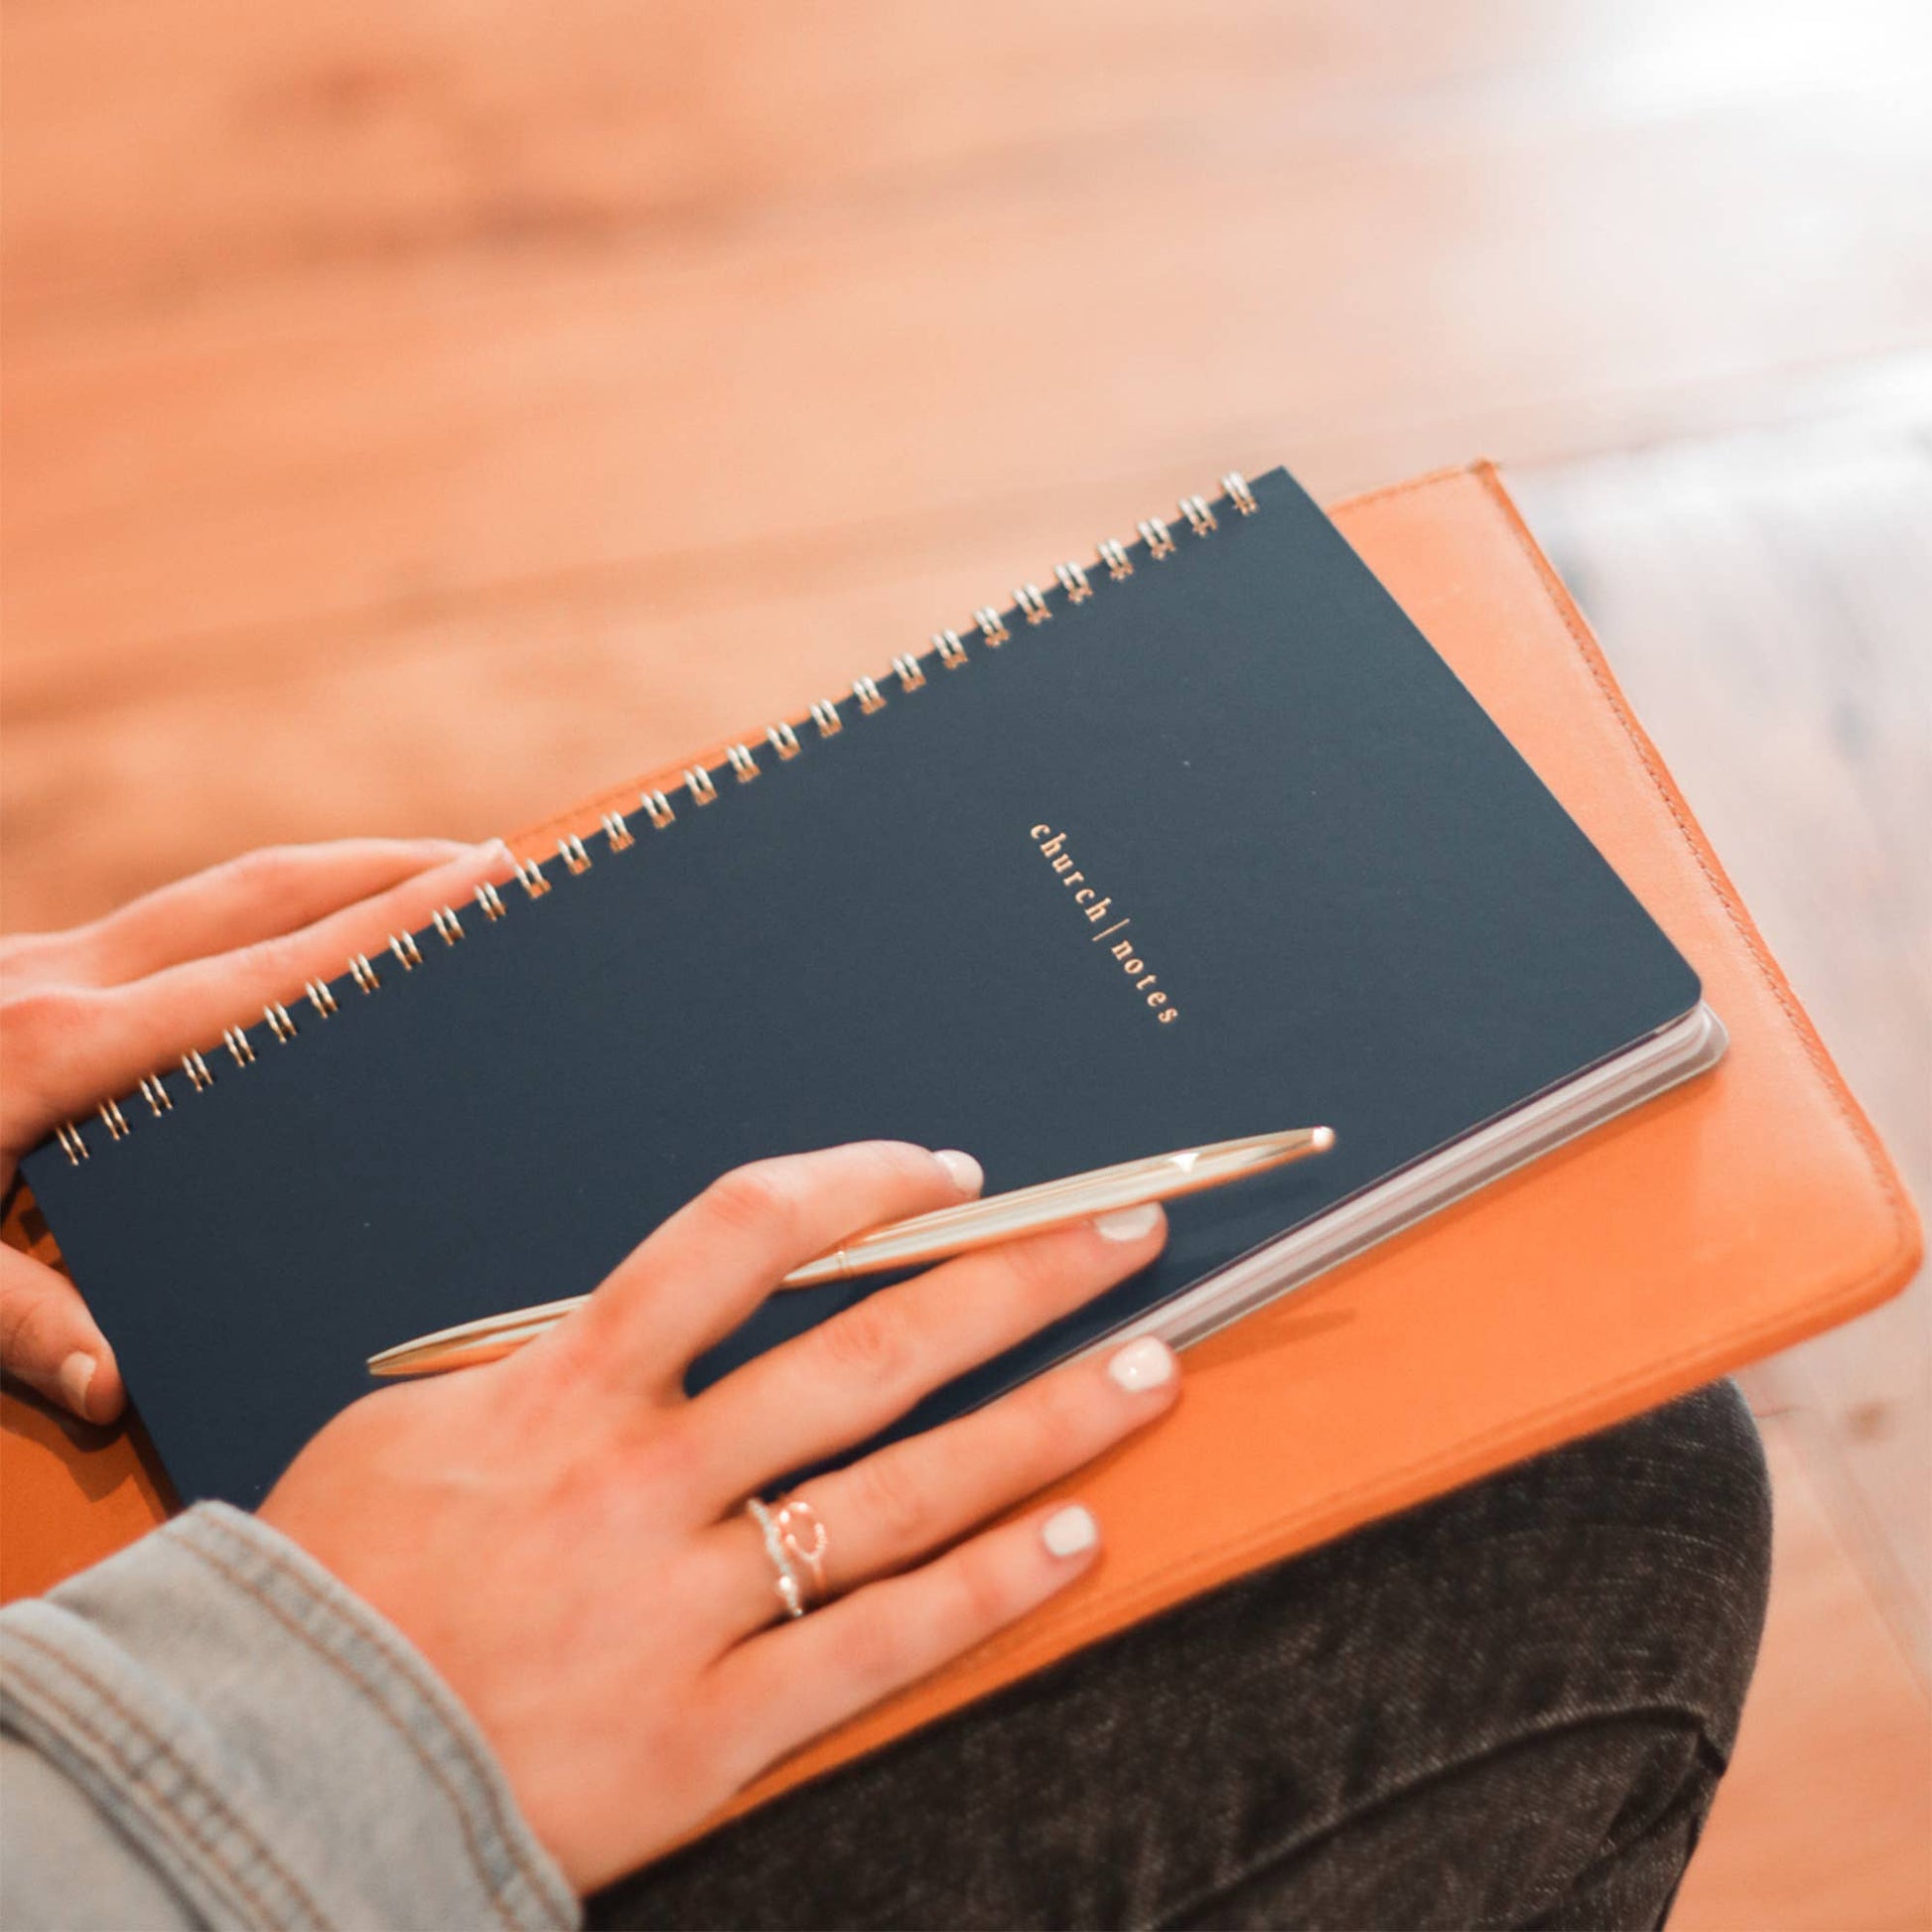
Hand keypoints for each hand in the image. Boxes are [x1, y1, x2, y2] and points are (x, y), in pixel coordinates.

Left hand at [1, 838, 512, 1420]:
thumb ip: (2, 1314)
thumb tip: (117, 1383)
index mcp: (56, 1047)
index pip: (262, 976)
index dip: (382, 933)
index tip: (479, 890)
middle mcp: (61, 979)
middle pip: (258, 893)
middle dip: (382, 871)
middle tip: (490, 869)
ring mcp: (33, 960)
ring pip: (213, 895)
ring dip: (324, 879)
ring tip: (416, 886)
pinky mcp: (10, 970)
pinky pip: (163, 928)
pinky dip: (249, 922)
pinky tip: (277, 962)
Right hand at [260, 1141, 1178, 1892]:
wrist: (271, 1776)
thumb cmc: (334, 1589)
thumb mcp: (408, 1426)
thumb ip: (543, 1365)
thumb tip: (651, 1314)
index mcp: (565, 1392)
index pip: (740, 1239)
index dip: (861, 1187)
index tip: (947, 1175)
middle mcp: (644, 1484)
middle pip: (868, 1355)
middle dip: (1012, 1282)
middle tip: (1120, 1235)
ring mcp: (685, 1607)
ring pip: (905, 1492)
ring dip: (1044, 1422)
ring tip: (1148, 1368)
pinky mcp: (711, 1732)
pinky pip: (882, 1648)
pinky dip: (989, 1589)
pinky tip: (1077, 1539)